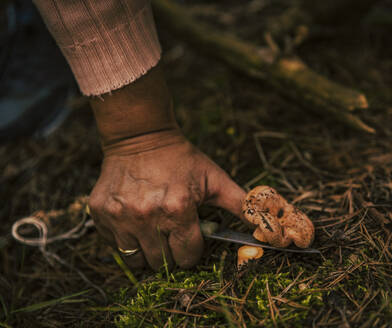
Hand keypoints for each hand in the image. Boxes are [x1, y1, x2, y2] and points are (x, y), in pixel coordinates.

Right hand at [89, 130, 245, 269]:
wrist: (141, 136)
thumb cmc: (182, 159)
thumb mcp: (215, 179)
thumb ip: (241, 205)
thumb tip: (265, 227)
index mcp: (178, 209)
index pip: (187, 256)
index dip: (192, 250)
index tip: (190, 239)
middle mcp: (147, 216)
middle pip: (162, 262)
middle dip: (171, 253)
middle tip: (172, 232)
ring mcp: (121, 216)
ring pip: (136, 260)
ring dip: (148, 251)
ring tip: (154, 228)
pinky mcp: (101, 213)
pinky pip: (114, 245)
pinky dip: (126, 239)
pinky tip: (135, 219)